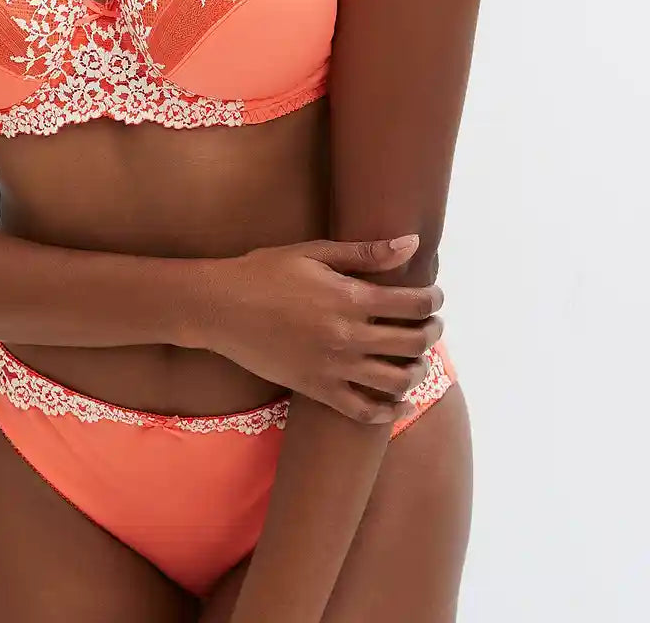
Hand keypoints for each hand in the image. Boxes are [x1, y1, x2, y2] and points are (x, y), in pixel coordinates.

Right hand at [201, 235, 442, 422]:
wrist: (221, 308)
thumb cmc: (265, 272)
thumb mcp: (314, 253)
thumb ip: (366, 253)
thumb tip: (412, 243)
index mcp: (350, 298)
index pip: (413, 303)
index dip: (433, 299)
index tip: (435, 296)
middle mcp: (348, 337)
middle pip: (413, 343)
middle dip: (432, 332)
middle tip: (431, 324)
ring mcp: (334, 367)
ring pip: (397, 380)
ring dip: (417, 370)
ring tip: (416, 358)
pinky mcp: (317, 389)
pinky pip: (364, 411)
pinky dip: (389, 410)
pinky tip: (398, 400)